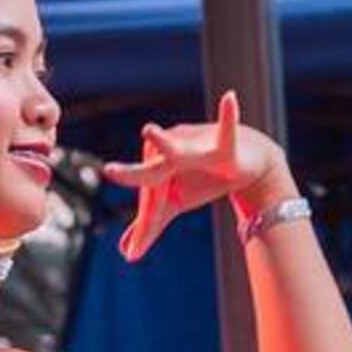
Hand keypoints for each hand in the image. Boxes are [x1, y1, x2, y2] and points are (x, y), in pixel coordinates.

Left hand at [107, 91, 287, 261]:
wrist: (242, 163)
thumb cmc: (201, 179)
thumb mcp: (173, 205)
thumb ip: (148, 226)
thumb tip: (126, 254)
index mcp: (157, 171)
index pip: (147, 200)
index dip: (144, 225)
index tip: (133, 251)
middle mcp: (171, 155)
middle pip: (151, 172)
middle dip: (132, 174)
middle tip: (110, 171)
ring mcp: (194, 146)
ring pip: (176, 150)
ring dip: (163, 141)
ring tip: (149, 131)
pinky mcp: (223, 145)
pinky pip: (226, 129)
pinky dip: (229, 115)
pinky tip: (230, 98)